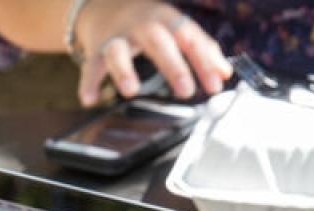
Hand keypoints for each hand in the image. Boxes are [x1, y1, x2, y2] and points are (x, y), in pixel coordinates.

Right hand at [75, 0, 231, 104]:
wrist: (105, 5)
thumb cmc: (147, 22)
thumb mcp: (175, 28)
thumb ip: (200, 49)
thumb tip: (225, 74)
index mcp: (166, 19)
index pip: (190, 37)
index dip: (205, 60)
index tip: (217, 84)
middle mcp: (142, 25)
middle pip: (159, 42)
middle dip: (173, 66)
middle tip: (186, 91)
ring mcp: (117, 36)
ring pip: (119, 51)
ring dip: (124, 70)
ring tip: (130, 91)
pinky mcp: (96, 49)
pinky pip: (91, 66)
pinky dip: (88, 83)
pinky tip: (90, 99)